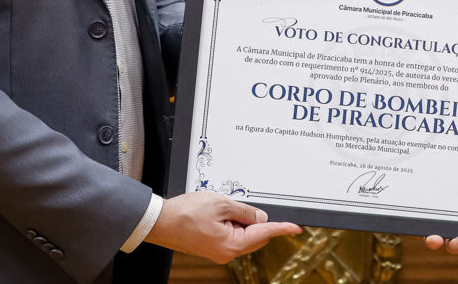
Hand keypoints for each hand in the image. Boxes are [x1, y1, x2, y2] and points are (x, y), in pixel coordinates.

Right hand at [146, 191, 300, 263]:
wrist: (160, 222)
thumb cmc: (185, 213)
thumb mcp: (221, 204)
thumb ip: (246, 211)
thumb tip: (261, 218)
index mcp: (232, 244)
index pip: (265, 233)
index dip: (282, 228)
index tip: (296, 227)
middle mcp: (227, 253)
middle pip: (255, 236)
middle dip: (255, 221)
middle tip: (240, 205)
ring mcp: (219, 252)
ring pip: (243, 235)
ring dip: (241, 221)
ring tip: (221, 208)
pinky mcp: (212, 248)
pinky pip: (231, 236)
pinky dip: (231, 224)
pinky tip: (218, 214)